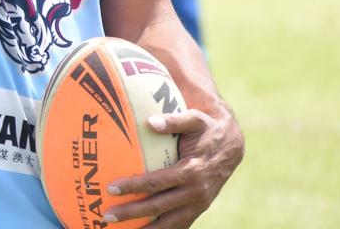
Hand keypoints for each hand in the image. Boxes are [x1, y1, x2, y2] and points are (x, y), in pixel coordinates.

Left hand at [103, 108, 244, 227]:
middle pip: (158, 206)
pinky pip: (179, 224)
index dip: (133, 186)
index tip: (111, 188)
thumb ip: (173, 121)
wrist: (232, 147)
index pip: (156, 182)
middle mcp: (196, 192)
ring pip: (170, 222)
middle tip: (108, 215)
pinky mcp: (199, 209)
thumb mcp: (194, 119)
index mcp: (192, 171)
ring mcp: (198, 204)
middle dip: (132, 212)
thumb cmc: (206, 130)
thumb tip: (150, 122)